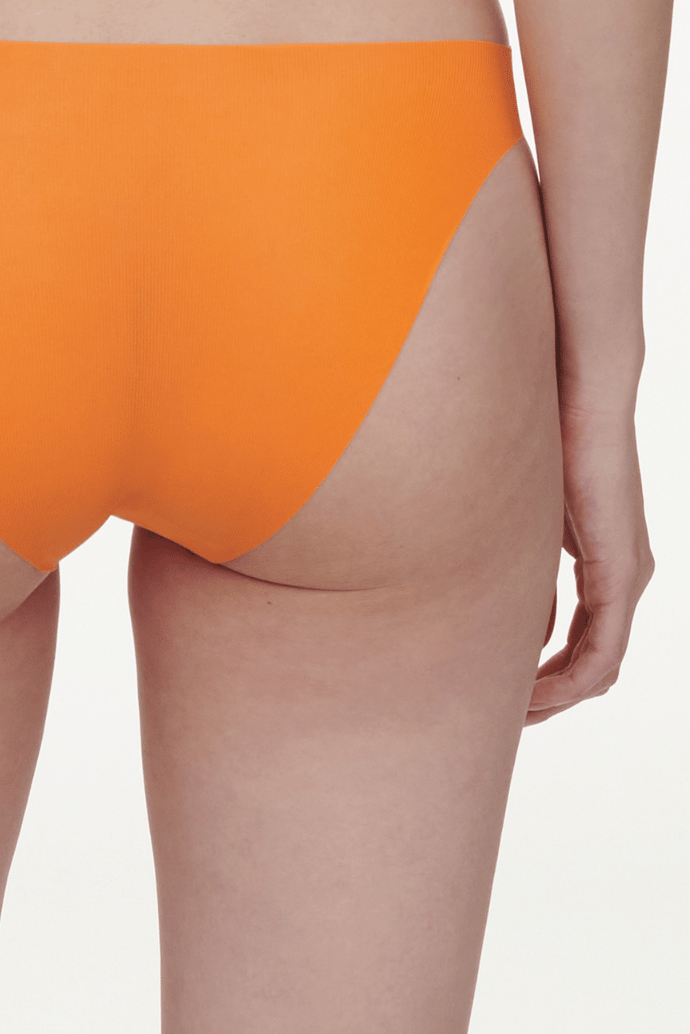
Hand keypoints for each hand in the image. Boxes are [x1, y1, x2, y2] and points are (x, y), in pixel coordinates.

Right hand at [526, 399, 654, 724]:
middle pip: (592, 665)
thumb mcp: (517, 518)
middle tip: (502, 720)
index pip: (578, 640)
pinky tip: (533, 692)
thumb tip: (487, 604)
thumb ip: (513, 563)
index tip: (498, 693)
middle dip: (547, 698)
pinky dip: (567, 680)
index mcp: (603, 563)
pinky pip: (601, 651)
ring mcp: (628, 578)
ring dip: (555, 697)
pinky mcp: (620, 574)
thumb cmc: (539, 440)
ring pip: (599, 667)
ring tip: (512, 714)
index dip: (540, 675)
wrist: (578, 396)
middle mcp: (624, 577)